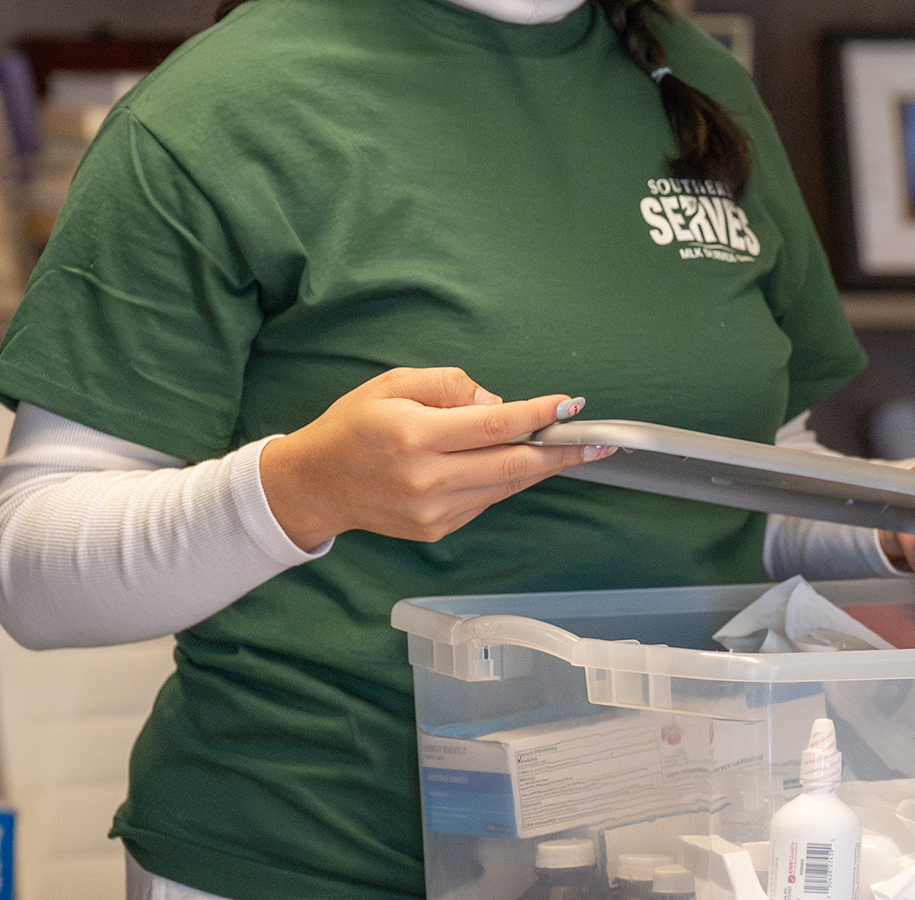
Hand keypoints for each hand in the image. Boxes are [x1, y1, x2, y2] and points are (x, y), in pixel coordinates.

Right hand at [258, 367, 609, 548]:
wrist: (314, 485)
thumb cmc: (354, 426)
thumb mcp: (395, 383)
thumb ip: (451, 386)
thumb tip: (497, 404)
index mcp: (416, 436)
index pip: (496, 425)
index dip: (539, 416)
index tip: (569, 406)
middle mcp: (427, 479)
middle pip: (514, 466)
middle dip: (562, 452)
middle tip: (600, 440)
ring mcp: (434, 511)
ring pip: (506, 487)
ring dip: (544, 468)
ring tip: (575, 450)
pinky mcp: (436, 530)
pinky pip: (486, 500)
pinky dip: (507, 481)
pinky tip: (520, 463)